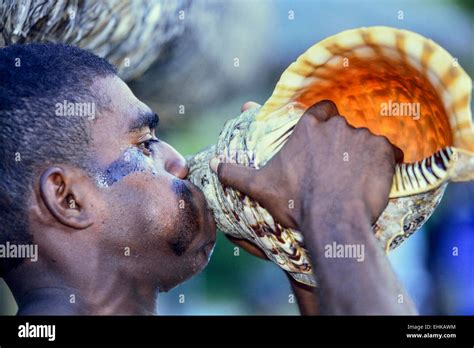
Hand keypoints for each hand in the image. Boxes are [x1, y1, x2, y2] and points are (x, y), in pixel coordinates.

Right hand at [210, 100, 401, 231]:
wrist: (333, 221)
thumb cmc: (297, 203)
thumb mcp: (261, 187)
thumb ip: (236, 173)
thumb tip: (211, 164)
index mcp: (308, 128)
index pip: (321, 111)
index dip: (324, 123)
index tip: (323, 140)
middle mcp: (336, 126)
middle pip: (344, 127)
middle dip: (342, 143)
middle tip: (338, 169)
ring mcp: (362, 137)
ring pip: (366, 140)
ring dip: (362, 155)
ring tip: (356, 179)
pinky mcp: (384, 152)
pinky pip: (390, 152)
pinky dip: (385, 163)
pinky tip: (376, 180)